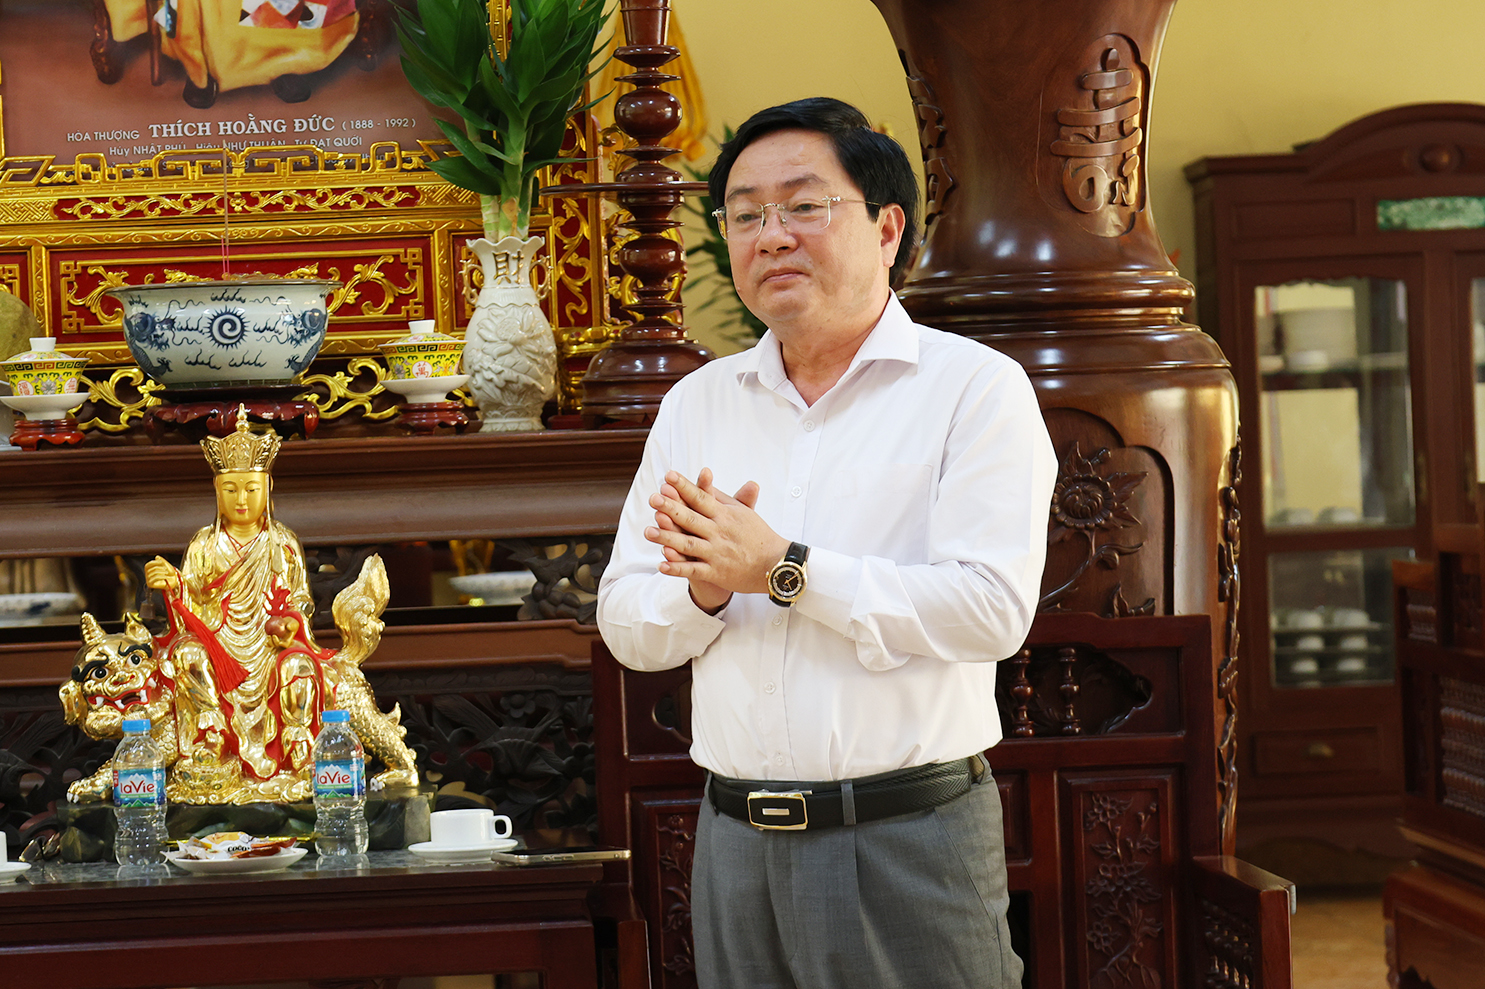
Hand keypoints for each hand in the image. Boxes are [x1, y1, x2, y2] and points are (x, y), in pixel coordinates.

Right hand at [144, 556, 180, 592]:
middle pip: (152, 569)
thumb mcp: (166, 565)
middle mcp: (147, 575)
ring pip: (154, 573)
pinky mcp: (150, 584)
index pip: (147, 565)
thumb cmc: (169, 573)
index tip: (161, 562)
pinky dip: (162, 576)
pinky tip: (166, 577)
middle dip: (160, 567)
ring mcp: (148, 580)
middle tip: (166, 569)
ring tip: (167, 573)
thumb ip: (161, 560)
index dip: (154, 562)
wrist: (173, 581)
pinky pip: (155, 578)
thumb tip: (156, 557)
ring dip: (162, 572)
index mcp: (148, 570)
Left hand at [645, 468, 788, 612]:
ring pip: (688, 544)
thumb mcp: (743, 512)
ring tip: (648, 531)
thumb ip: (722, 498)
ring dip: (667, 538)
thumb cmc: (759, 536)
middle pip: (691, 519)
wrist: (775, 565)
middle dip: (671, 508)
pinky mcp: (716, 572)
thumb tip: (704, 482)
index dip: (684, 487)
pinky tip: (662, 565)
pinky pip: (694, 570)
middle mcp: (719, 532)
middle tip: (653, 499)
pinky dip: (678, 568)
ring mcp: (717, 553)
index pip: (701, 498)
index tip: (667, 477)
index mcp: (725, 515)